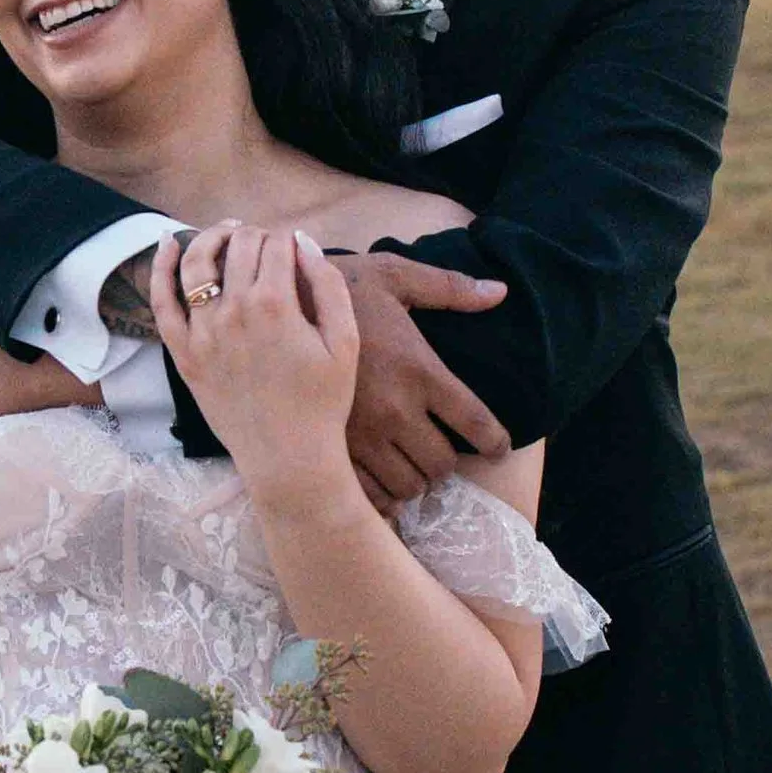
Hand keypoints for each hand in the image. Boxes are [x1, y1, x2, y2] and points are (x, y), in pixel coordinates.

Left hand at [151, 224, 358, 498]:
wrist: (288, 457)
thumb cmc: (323, 401)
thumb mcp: (345, 340)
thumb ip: (327, 284)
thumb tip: (302, 242)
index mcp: (276, 304)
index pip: (277, 245)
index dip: (288, 240)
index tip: (294, 252)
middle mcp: (233, 310)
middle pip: (240, 246)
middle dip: (256, 235)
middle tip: (267, 245)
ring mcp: (203, 332)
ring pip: (197, 262)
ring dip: (212, 237)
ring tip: (227, 231)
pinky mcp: (184, 354)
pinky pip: (162, 303)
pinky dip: (161, 268)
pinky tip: (168, 244)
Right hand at [330, 253, 511, 507]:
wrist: (272, 310)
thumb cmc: (339, 290)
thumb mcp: (394, 277)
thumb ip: (448, 288)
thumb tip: (499, 293)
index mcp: (419, 370)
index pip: (476, 423)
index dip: (495, 442)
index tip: (498, 448)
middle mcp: (395, 410)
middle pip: (443, 464)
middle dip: (447, 461)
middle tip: (439, 449)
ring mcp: (362, 436)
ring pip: (409, 486)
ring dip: (416, 479)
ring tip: (410, 463)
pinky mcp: (332, 449)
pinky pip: (371, 495)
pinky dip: (383, 495)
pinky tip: (382, 480)